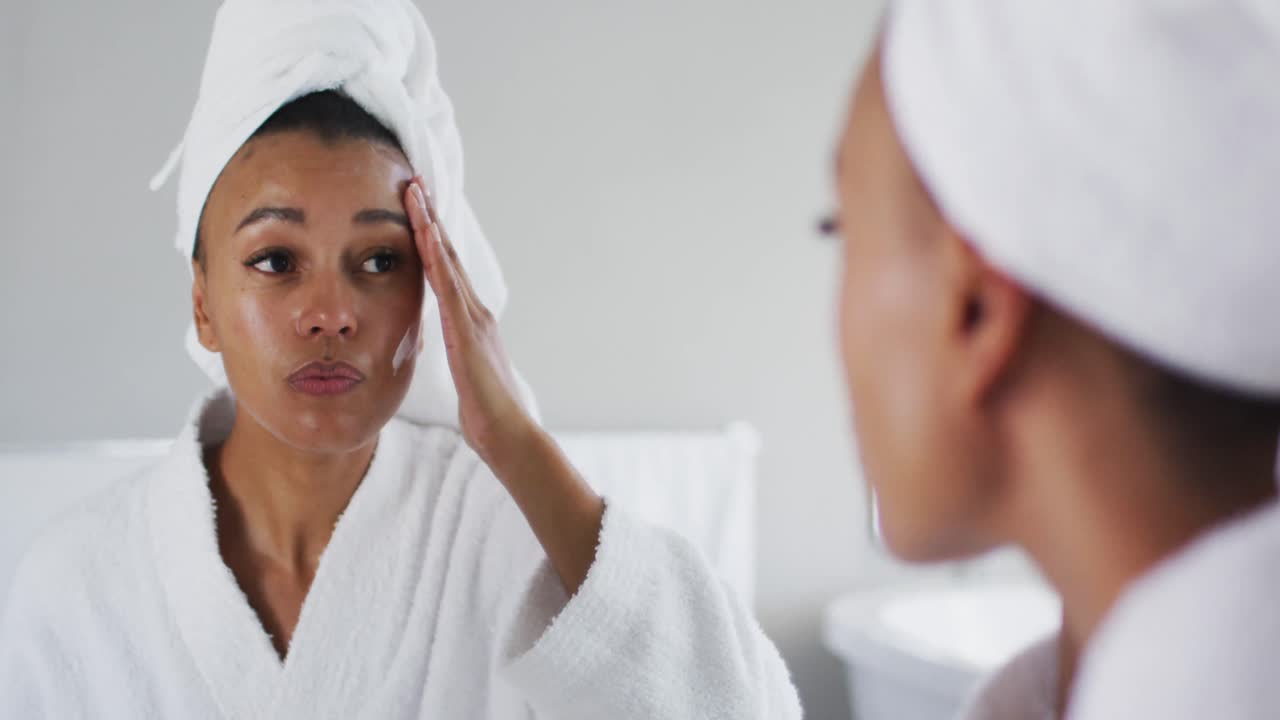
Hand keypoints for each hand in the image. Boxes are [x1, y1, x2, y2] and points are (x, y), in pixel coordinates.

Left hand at [405, 177, 603, 594]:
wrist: (509, 435)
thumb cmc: (488, 415)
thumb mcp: (465, 376)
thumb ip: (455, 355)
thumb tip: (441, 350)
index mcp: (472, 322)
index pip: (447, 271)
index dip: (433, 238)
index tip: (417, 209)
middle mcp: (475, 311)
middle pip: (448, 254)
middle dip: (431, 217)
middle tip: (414, 183)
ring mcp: (473, 318)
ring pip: (447, 260)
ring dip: (430, 224)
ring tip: (414, 192)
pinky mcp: (466, 330)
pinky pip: (445, 284)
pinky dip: (434, 255)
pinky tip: (422, 232)